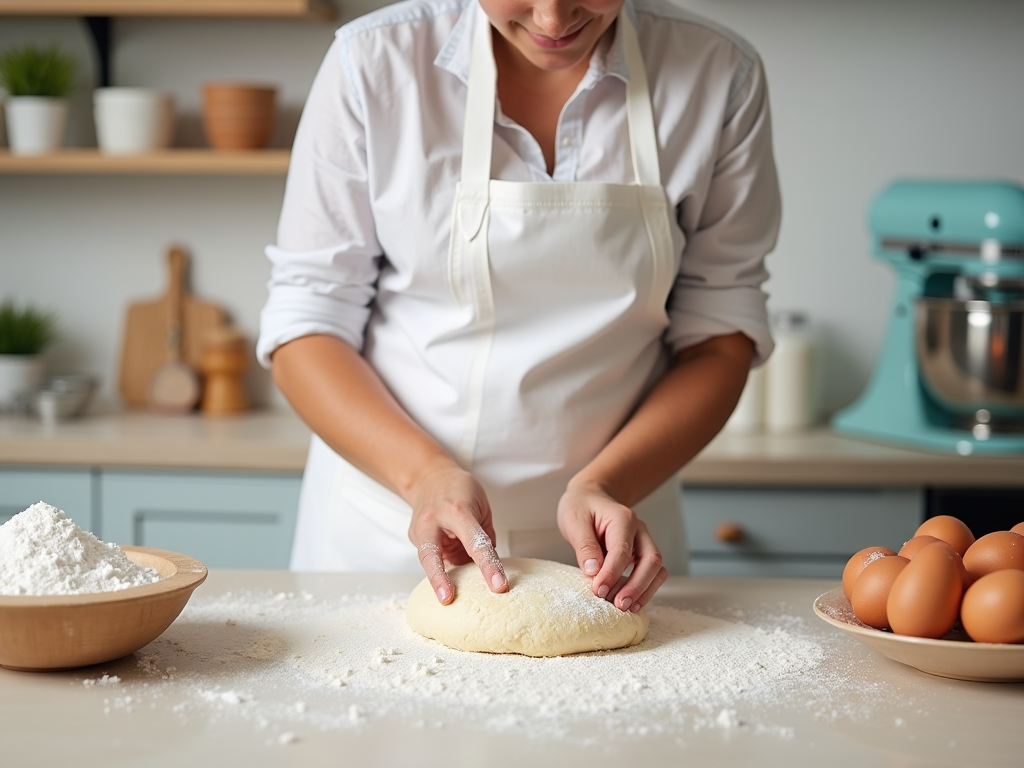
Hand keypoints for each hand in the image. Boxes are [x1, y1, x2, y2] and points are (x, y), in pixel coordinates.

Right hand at [406, 463, 507, 605]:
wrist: (428, 477)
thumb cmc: (458, 490)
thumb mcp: (480, 506)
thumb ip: (484, 536)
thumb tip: (491, 567)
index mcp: (458, 510)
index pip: (476, 543)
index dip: (488, 566)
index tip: (499, 586)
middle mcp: (434, 520)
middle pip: (433, 554)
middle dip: (440, 578)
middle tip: (448, 599)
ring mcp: (420, 529)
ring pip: (427, 560)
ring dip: (439, 580)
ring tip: (449, 597)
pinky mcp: (414, 538)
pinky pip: (430, 559)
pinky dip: (439, 570)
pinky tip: (446, 580)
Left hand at [556, 482, 667, 611]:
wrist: (590, 497)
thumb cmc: (581, 507)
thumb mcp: (574, 521)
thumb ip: (584, 546)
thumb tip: (594, 572)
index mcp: (623, 518)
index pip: (622, 551)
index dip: (612, 574)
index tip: (598, 590)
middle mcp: (639, 530)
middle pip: (651, 560)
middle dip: (637, 586)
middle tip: (619, 605)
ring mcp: (643, 542)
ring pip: (657, 569)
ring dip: (645, 590)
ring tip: (627, 608)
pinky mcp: (640, 554)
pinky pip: (651, 573)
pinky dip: (645, 589)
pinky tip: (632, 602)